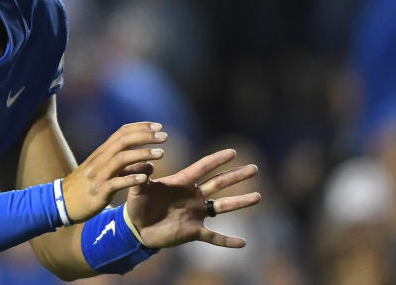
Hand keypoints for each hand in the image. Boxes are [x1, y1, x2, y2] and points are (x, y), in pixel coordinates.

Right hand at [62, 122, 166, 222]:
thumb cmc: (86, 185)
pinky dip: (130, 179)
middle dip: (145, 136)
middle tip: (165, 136)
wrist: (62, 202)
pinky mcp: (98, 192)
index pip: (122, 133)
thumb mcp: (101, 168)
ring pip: (121, 159)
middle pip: (123, 141)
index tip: (159, 127)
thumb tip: (144, 157)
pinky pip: (115, 183)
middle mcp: (100, 160)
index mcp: (102, 153)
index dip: (140, 127)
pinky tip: (145, 178)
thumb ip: (120, 161)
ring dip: (142, 154)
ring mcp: (98, 175)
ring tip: (161, 154)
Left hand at [126, 148, 260, 248]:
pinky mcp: (193, 232)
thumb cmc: (138, 204)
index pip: (203, 168)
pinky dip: (228, 240)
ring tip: (258, 196)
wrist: (137, 228)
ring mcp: (196, 214)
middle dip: (236, 176)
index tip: (233, 152)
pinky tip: (243, 243)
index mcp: (182, 183)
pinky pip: (214, 237)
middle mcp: (193, 196)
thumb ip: (141, 175)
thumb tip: (145, 162)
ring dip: (240, 202)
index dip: (217, 160)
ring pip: (222, 207)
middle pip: (219, 184)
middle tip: (255, 168)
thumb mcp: (138, 188)